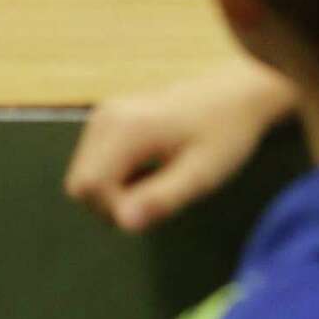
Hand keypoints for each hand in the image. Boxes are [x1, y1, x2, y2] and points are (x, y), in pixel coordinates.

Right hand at [64, 61, 298, 232]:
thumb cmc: (226, 133)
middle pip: (81, 185)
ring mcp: (105, 115)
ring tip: (159, 180)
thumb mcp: (202, 174)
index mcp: (126, 127)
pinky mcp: (110, 119)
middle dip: (114, 203)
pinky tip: (151, 169)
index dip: (116, 209)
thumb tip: (124, 223)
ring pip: (87, 177)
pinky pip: (97, 164)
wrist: (237, 95)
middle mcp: (107, 117)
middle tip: (160, 194)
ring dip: (117, 192)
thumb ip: (161, 199)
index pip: (88, 188)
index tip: (157, 203)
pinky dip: (118, 177)